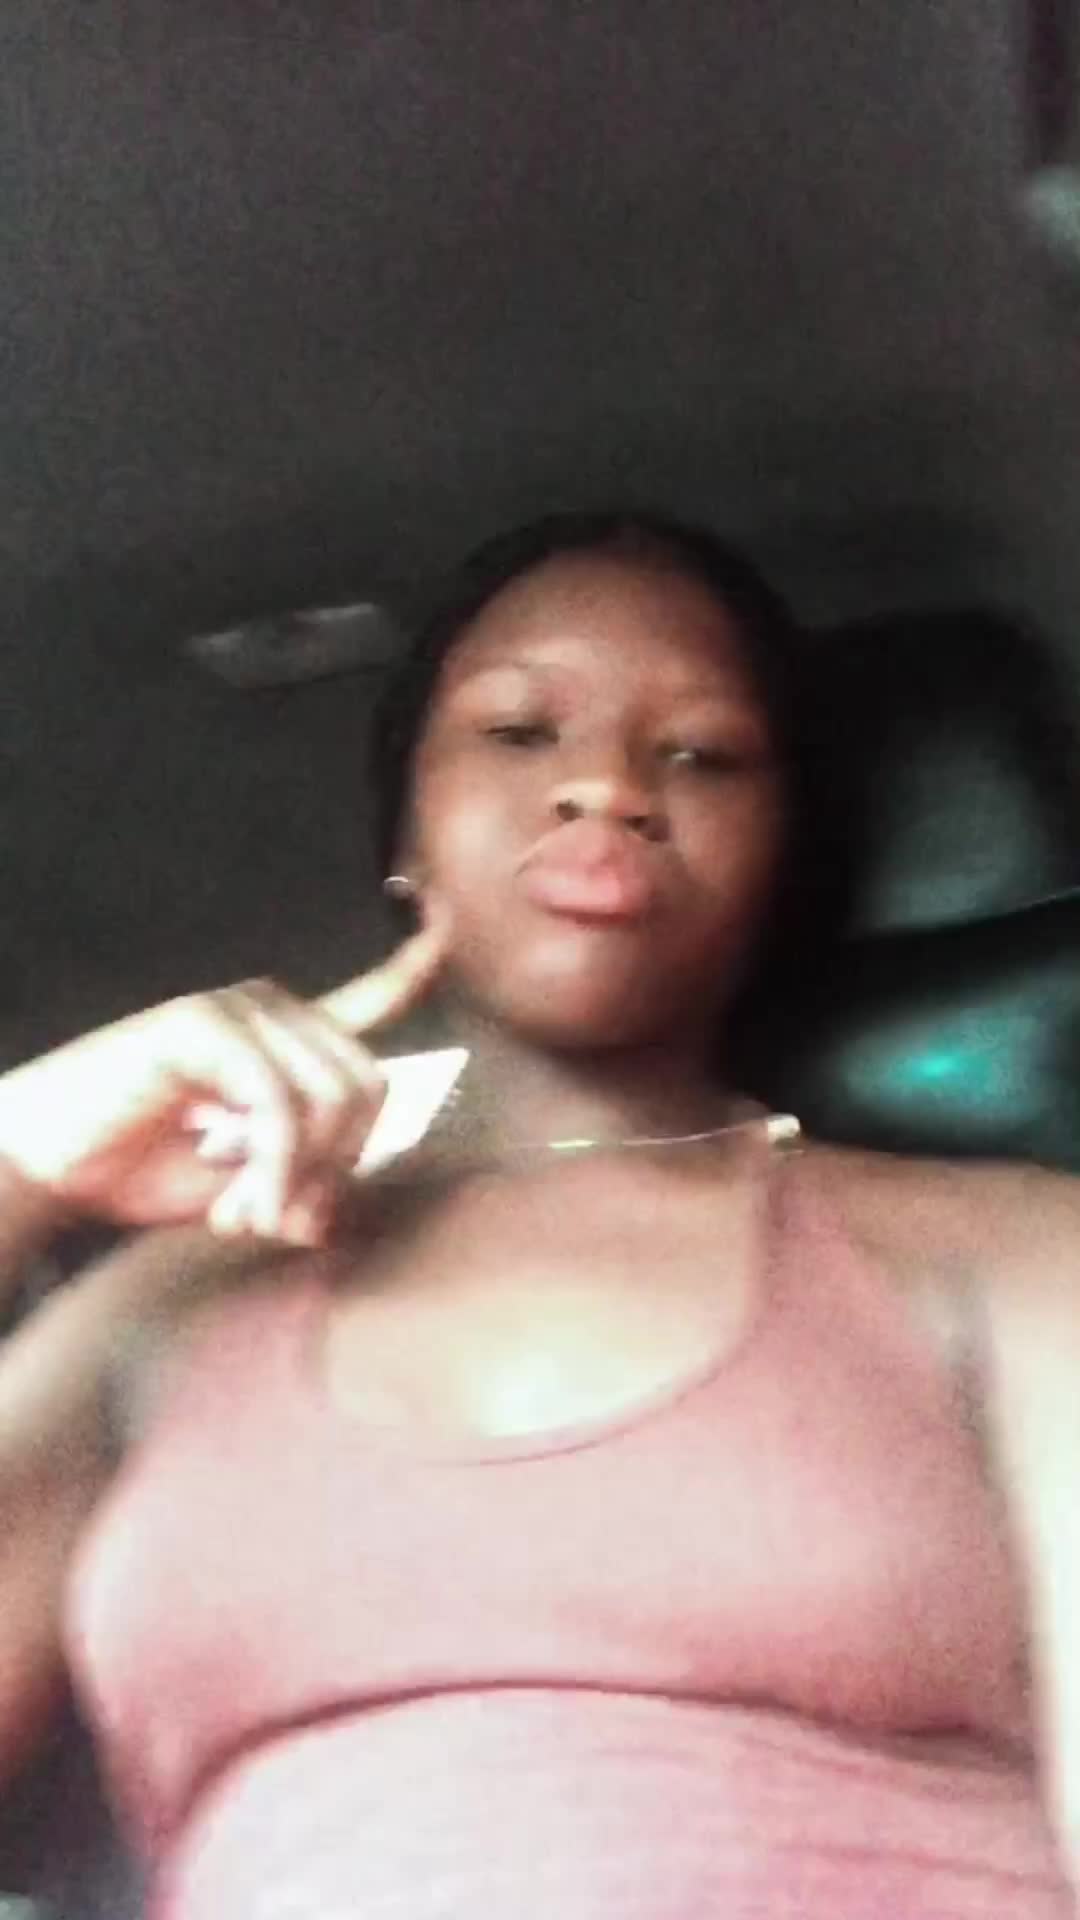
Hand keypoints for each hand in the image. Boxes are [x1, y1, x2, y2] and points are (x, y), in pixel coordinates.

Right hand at [0, 902, 452, 1245]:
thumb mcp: (245, 1189)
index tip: (444, 913)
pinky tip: (233, 1205)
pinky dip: (270, 1169)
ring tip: (244, 1217)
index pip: (373, 996)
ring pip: (332, 1098)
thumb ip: (301, 1190)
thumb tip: (329, 1219)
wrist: (49, 1165)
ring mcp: (240, 1008)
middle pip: (369, 1086)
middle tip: (276, 1220)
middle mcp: (275, 1011)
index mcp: (291, 1039)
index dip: (415, 962)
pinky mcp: (204, 1023)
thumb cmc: (142, 1171)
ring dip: (297, 1179)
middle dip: (335, 1169)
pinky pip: (279, 1104)